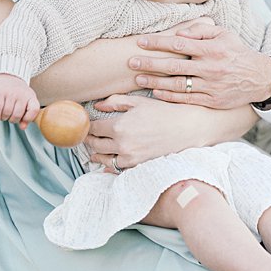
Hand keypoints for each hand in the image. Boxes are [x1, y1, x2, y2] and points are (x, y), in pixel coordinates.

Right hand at [0, 73, 40, 129]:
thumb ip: (26, 115)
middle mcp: (21, 94)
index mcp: (31, 96)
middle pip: (17, 115)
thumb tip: (22, 127)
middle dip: (12, 120)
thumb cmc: (18, 93)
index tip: (23, 119)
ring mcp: (10, 93)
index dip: (28, 118)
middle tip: (10, 117)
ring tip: (4, 115)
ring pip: (7, 113)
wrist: (8, 75)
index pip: (34, 110)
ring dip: (4, 118)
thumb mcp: (26, 101)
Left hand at [85, 94, 215, 167]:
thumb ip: (115, 102)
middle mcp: (121, 145)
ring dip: (96, 152)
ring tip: (95, 147)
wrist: (186, 129)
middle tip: (87, 134)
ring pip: (102, 158)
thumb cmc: (163, 112)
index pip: (92, 128)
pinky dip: (109, 163)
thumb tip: (97, 106)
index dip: (86, 125)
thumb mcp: (138, 102)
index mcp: (119, 126)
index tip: (85, 123)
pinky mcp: (137, 166)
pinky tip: (109, 157)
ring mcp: (129, 158)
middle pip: (94, 144)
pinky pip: (115, 168)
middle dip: (88, 139)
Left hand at [129, 24, 270, 107]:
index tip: (140, 42)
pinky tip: (155, 94)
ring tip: (138, 80)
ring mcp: (210, 86)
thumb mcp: (224, 35)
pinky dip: (169, 97)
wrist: (259, 78)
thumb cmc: (237, 52)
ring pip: (177, 85)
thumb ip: (201, 31)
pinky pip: (186, 99)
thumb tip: (180, 34)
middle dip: (149, 64)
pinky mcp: (211, 100)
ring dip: (155, 83)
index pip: (178, 44)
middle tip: (131, 62)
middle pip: (173, 66)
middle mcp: (209, 68)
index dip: (158, 43)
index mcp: (211, 49)